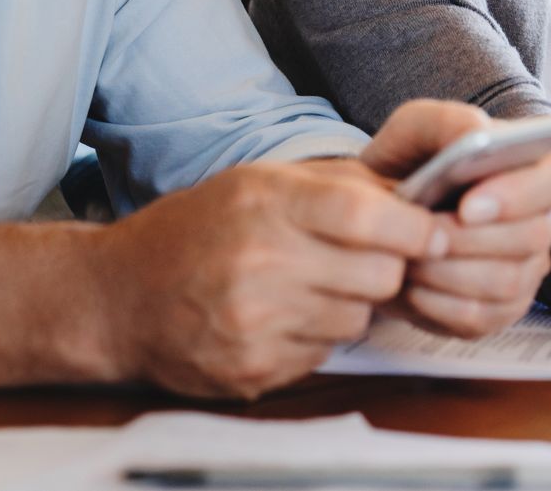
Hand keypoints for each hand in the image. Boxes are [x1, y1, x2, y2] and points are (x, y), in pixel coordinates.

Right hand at [93, 158, 446, 399]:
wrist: (118, 296)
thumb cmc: (198, 229)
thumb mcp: (260, 182)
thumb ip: (338, 186)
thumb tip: (418, 198)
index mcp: (266, 203)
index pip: (367, 216)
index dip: (414, 228)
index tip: (432, 231)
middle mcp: (259, 262)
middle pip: (378, 274)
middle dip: (383, 266)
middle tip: (359, 259)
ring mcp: (254, 322)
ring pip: (358, 318)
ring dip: (349, 303)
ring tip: (309, 285)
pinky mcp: (251, 369)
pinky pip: (324, 353)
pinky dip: (315, 336)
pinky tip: (281, 316)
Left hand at [361, 100, 550, 337]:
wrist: (376, 215)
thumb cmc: (407, 166)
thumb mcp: (415, 129)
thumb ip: (448, 122)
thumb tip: (480, 135)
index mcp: (535, 167)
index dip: (521, 196)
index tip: (468, 206)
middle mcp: (541, 220)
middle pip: (534, 237)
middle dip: (470, 239)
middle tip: (422, 234)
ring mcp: (526, 270)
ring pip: (507, 281)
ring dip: (448, 272)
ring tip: (409, 256)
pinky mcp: (500, 310)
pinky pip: (481, 317)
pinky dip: (438, 304)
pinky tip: (412, 286)